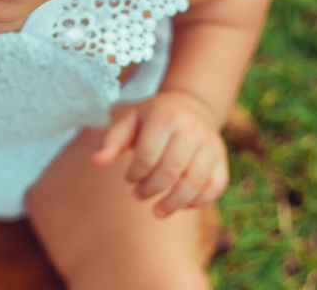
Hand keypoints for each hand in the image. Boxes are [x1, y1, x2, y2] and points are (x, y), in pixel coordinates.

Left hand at [91, 90, 228, 217]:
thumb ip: (112, 140)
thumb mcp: (129, 120)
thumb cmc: (152, 117)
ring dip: (174, 203)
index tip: (129, 178)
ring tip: (157, 212)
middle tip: (137, 195)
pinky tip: (182, 206)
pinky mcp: (221, 158)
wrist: (189, 105)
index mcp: (165, 117)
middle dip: (151, 189)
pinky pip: (215, 186)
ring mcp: (210, 144)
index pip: (148, 156)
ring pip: (195, 182)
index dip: (135, 174)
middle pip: (171, 170)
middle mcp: (191, 129)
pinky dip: (199, 201)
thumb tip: (96, 161)